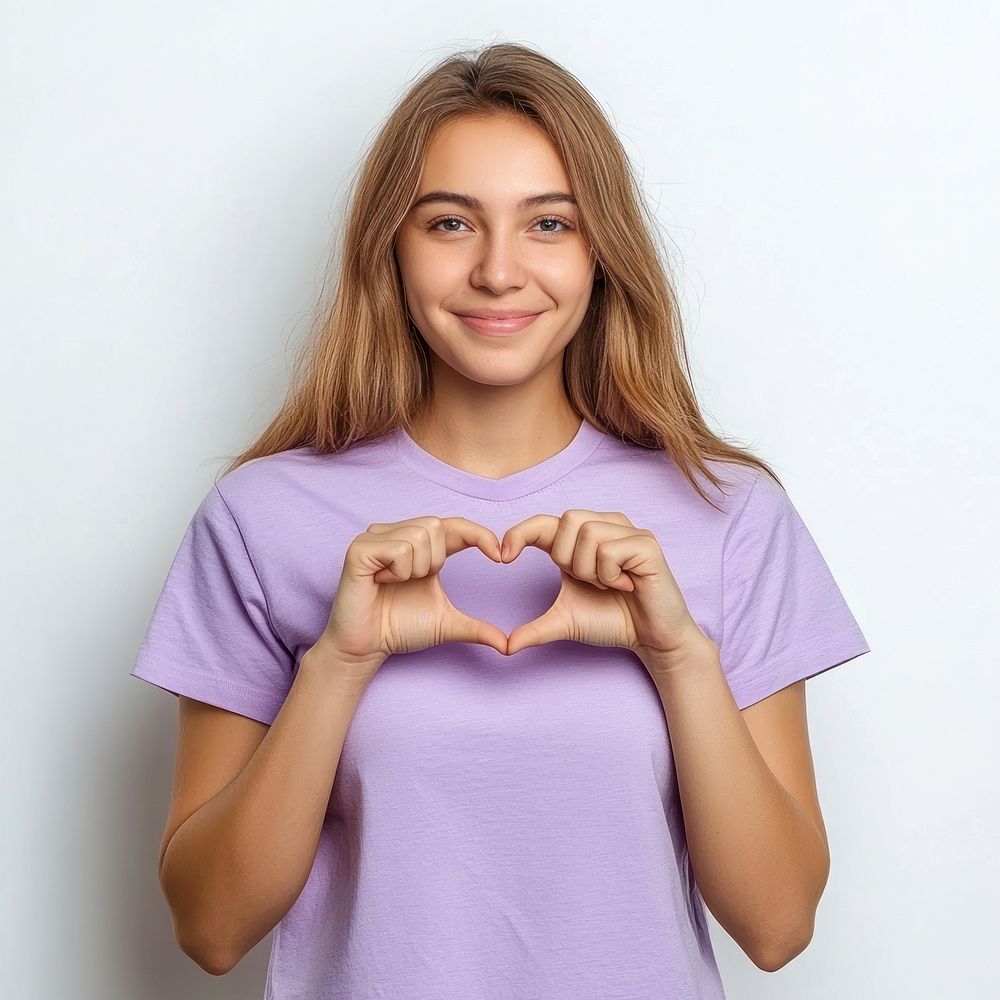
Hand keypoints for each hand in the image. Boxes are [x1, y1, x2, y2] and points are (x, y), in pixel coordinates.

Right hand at [314, 516, 508, 683]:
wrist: (366, 648)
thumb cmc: (399, 629)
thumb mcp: (446, 624)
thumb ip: (476, 628)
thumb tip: (507, 646)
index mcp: (420, 546)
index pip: (455, 525)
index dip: (479, 534)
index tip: (501, 556)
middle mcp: (397, 534)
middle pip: (437, 526)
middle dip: (436, 561)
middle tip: (415, 583)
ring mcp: (376, 538)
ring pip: (419, 535)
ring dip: (416, 569)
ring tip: (395, 584)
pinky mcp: (359, 549)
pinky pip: (398, 548)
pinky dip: (398, 571)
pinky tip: (381, 582)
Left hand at [500, 509, 708, 667]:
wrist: (650, 639)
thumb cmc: (612, 621)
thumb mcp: (565, 622)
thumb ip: (535, 629)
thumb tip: (506, 646)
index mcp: (581, 538)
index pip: (544, 521)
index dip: (520, 532)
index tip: (503, 557)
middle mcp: (605, 526)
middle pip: (565, 521)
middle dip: (566, 559)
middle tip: (589, 583)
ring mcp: (628, 532)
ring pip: (587, 533)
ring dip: (590, 570)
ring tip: (609, 585)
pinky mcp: (646, 544)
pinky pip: (610, 550)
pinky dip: (610, 575)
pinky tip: (626, 585)